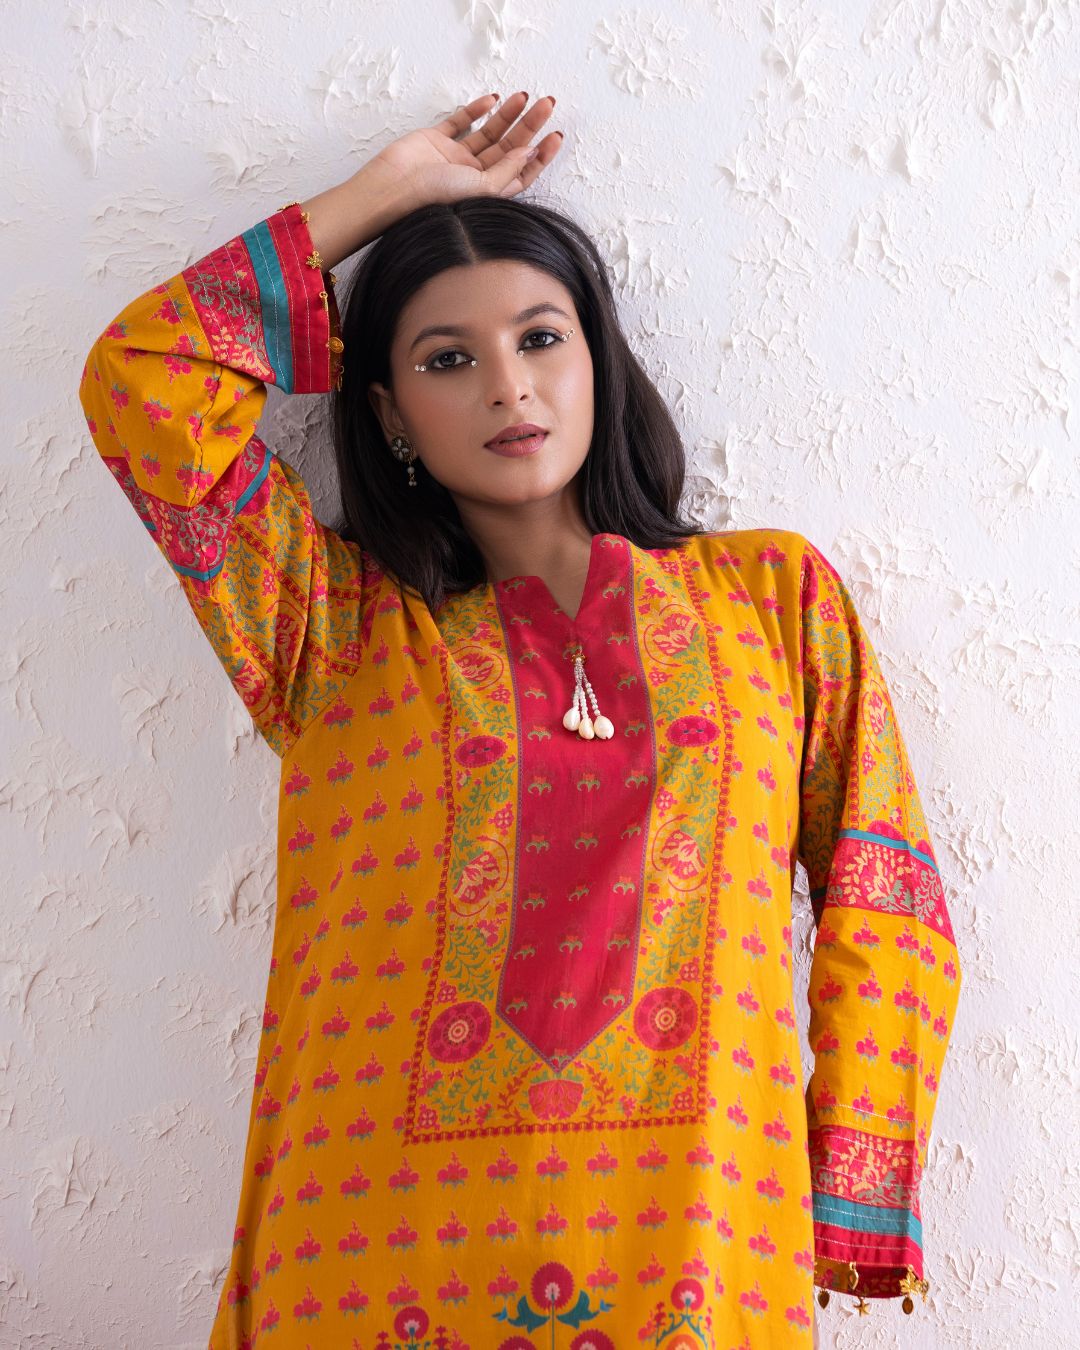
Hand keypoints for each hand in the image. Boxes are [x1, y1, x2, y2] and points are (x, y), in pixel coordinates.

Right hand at [361, 92, 561, 212]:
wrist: (392, 188)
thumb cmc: (433, 197)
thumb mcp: (480, 188)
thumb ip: (506, 171)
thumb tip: (529, 152)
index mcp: (486, 191)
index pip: (520, 173)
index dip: (539, 156)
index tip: (554, 136)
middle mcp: (473, 175)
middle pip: (509, 148)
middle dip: (529, 126)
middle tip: (547, 104)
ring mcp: (455, 157)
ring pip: (489, 132)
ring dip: (507, 115)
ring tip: (524, 96)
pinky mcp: (436, 140)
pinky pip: (461, 122)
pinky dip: (476, 110)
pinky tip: (492, 100)